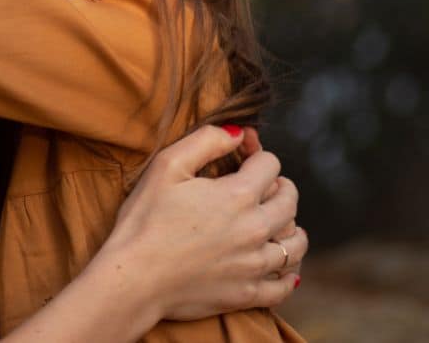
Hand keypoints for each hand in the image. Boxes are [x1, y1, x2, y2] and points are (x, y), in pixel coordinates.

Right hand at [96, 125, 306, 322]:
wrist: (133, 279)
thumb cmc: (144, 220)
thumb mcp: (166, 166)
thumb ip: (206, 141)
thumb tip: (238, 133)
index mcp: (238, 195)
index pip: (270, 165)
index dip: (256, 154)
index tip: (244, 155)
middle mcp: (255, 229)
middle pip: (289, 201)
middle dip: (280, 187)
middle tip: (266, 187)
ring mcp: (254, 265)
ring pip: (294, 244)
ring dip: (291, 228)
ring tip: (279, 224)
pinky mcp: (247, 294)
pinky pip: (284, 285)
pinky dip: (288, 274)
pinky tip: (280, 266)